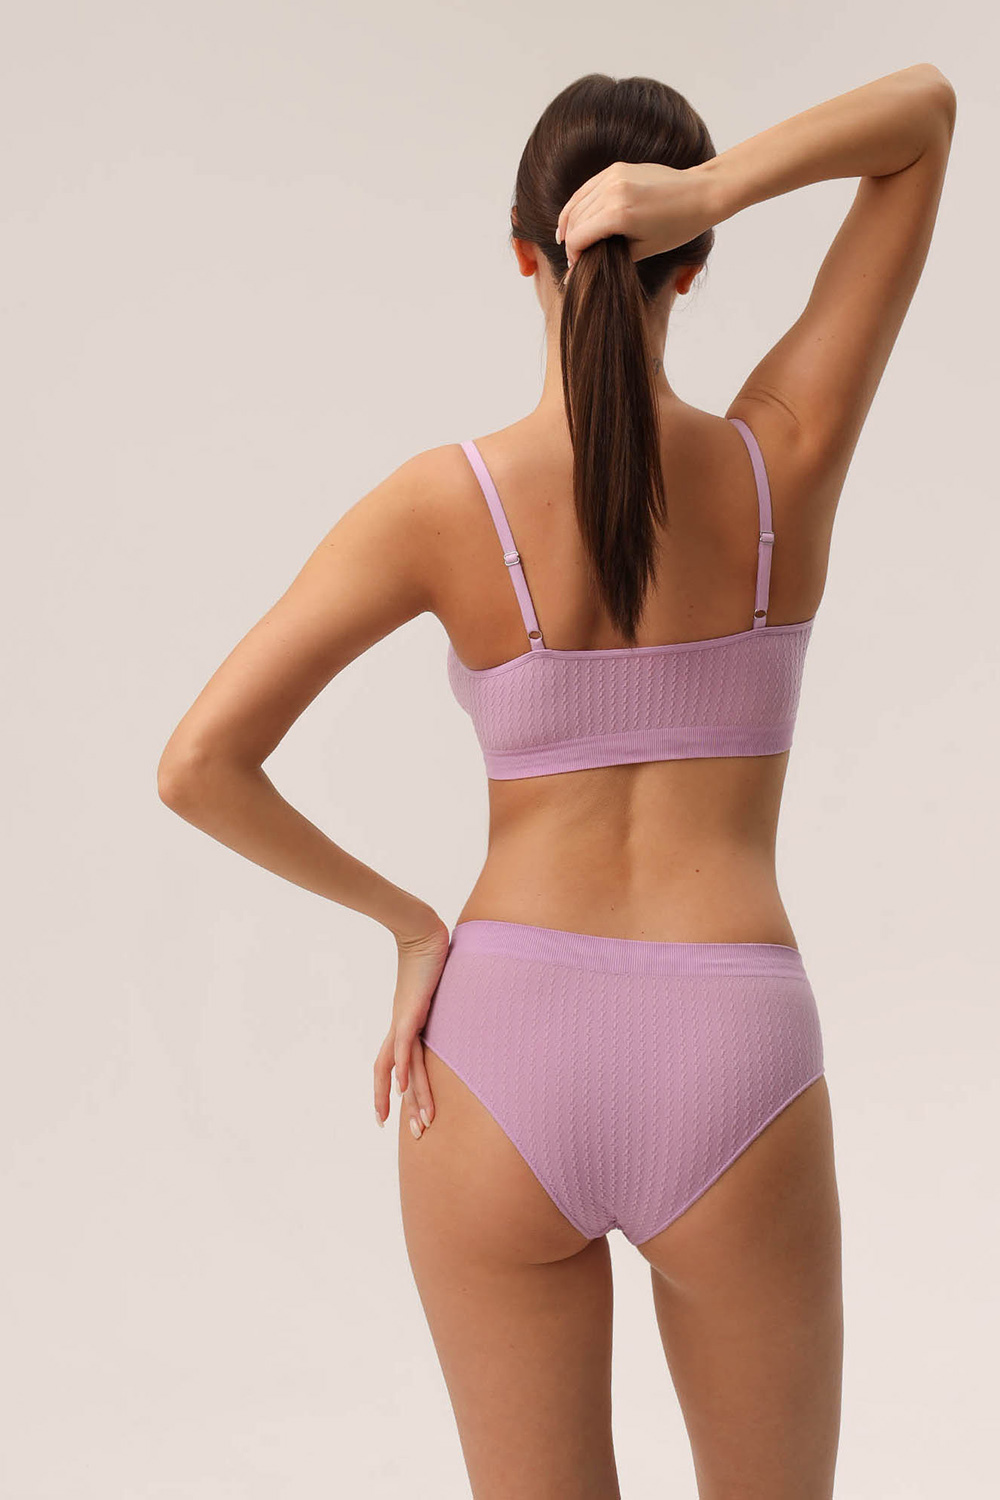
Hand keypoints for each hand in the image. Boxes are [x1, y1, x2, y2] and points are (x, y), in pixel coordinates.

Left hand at [373, 913, 450, 1137]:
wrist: (419, 929)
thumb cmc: (430, 954)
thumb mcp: (438, 989)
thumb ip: (447, 1003)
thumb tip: (459, 1007)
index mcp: (404, 1025)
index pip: (389, 1065)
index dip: (385, 1091)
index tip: (390, 1115)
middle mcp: (400, 1027)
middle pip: (393, 1076)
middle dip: (403, 1107)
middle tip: (414, 1135)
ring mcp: (404, 1020)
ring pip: (403, 1068)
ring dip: (412, 1097)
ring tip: (421, 1123)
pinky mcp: (411, 1011)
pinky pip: (405, 1045)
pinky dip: (401, 1067)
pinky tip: (401, 1088)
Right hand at [556, 160, 715, 278]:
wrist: (699, 193)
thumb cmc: (676, 227)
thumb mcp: (643, 249)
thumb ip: (610, 254)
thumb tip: (586, 265)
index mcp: (618, 214)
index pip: (578, 238)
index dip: (573, 256)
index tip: (575, 268)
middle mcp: (612, 191)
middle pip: (574, 220)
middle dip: (570, 242)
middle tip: (573, 259)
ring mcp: (613, 176)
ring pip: (577, 203)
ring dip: (570, 223)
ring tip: (567, 239)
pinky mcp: (616, 169)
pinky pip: (587, 189)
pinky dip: (578, 204)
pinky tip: (575, 218)